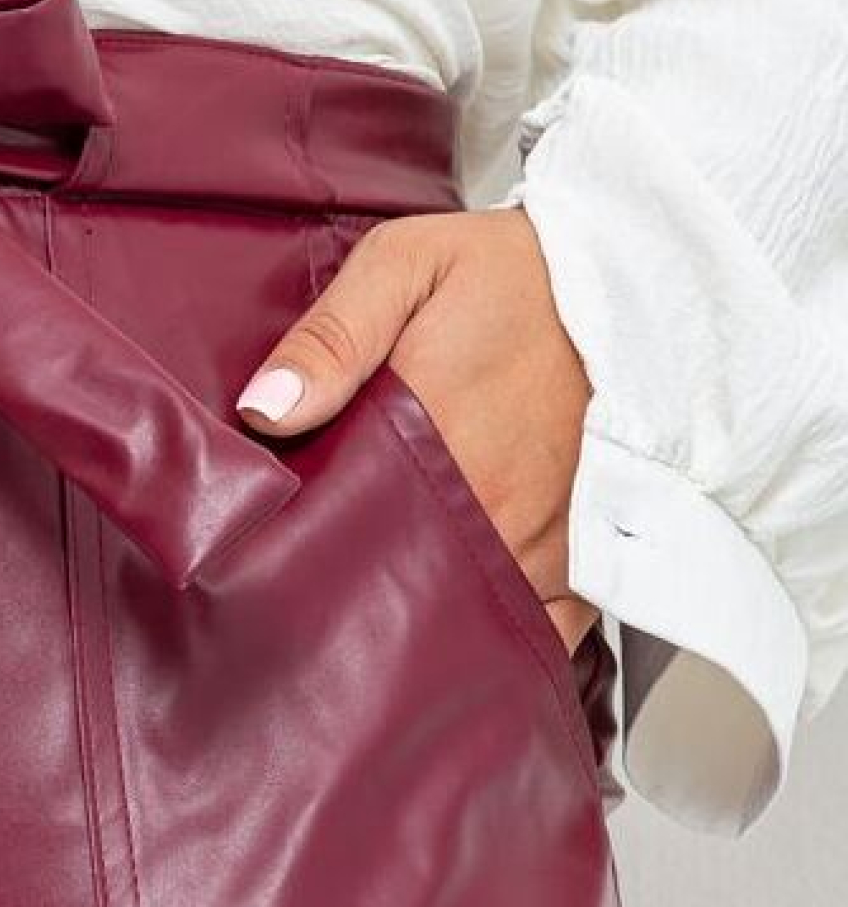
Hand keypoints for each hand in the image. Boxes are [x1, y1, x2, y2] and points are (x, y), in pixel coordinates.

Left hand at [234, 208, 599, 658]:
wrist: (642, 280)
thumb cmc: (518, 274)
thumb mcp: (408, 265)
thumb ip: (331, 336)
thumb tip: (264, 408)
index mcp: (432, 437)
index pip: (339, 531)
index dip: (300, 556)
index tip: (268, 563)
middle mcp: (490, 505)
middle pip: (397, 588)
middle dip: (353, 599)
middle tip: (313, 603)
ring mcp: (544, 544)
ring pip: (462, 616)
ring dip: (420, 622)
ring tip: (376, 625)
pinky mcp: (588, 563)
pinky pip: (539, 633)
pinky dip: (500, 640)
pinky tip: (460, 639)